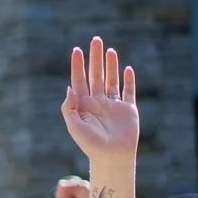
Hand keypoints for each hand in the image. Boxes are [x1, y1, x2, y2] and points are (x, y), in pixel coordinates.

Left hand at [60, 36, 137, 163]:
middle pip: (96, 75)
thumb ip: (69, 107)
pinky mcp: (128, 110)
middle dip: (95, 58)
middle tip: (95, 40)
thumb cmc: (90, 145)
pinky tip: (127, 69)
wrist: (111, 157)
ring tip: (109, 50)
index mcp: (83, 105)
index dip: (78, 65)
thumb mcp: (74, 126)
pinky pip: (128, 92)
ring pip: (111, 79)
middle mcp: (98, 102)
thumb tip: (70, 87)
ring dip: (111, 65)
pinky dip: (129, 80)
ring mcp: (113, 105)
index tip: (76, 50)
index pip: (79, 80)